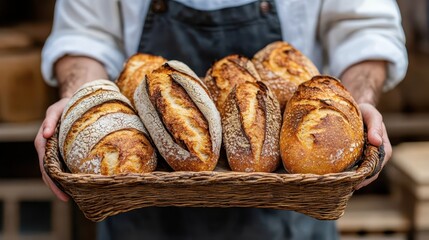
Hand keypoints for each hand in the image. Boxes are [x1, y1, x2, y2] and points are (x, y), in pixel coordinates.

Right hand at [34, 98, 69, 201]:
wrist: (76, 100)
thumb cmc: (66, 104)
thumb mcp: (57, 108)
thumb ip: (50, 119)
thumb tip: (44, 134)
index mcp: (43, 142)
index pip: (45, 166)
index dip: (51, 181)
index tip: (61, 193)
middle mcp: (48, 148)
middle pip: (50, 172)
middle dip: (56, 186)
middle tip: (67, 199)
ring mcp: (57, 150)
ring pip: (57, 169)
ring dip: (63, 182)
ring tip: (74, 195)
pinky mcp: (66, 149)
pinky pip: (66, 163)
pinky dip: (69, 173)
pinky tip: (79, 181)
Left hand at [340, 60, 390, 189]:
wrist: (352, 108)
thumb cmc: (364, 111)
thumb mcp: (372, 114)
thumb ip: (376, 126)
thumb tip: (376, 142)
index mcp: (383, 150)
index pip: (376, 167)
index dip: (367, 177)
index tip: (356, 183)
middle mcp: (374, 156)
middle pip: (366, 174)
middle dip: (356, 182)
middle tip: (341, 188)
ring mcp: (363, 157)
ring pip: (357, 173)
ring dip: (348, 180)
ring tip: (335, 186)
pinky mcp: (352, 156)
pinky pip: (349, 167)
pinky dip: (343, 173)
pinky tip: (332, 177)